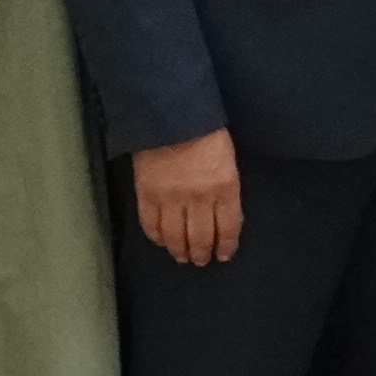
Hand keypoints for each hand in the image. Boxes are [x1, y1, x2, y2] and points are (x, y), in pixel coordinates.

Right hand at [134, 128, 243, 266]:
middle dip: (201, 254)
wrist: (170, 115)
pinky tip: (161, 241)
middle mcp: (199, 199)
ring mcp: (171, 199)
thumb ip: (226, 189)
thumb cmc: (206, 132)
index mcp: (225, 188)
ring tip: (182, 256)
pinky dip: (156, 237)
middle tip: (200, 261)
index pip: (227, 228)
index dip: (225, 247)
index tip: (223, 255)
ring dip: (179, 251)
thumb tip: (223, 216)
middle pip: (200, 238)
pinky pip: (151, 225)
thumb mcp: (228, 160)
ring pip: (175, 237)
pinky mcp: (147, 195)